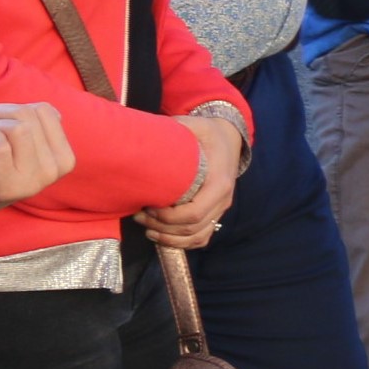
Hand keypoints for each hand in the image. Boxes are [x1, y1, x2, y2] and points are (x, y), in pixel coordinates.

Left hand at [0, 103, 74, 224]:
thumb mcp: (29, 149)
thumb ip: (40, 128)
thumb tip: (46, 111)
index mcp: (64, 158)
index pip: (44, 111)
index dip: (18, 108)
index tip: (4, 120)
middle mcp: (54, 170)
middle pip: (28, 116)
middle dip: (1, 114)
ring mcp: (33, 180)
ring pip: (18, 129)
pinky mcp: (8, 186)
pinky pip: (0, 146)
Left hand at [140, 110, 241, 249]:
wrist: (229, 137)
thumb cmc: (207, 132)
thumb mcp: (192, 126)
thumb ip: (172, 131)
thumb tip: (142, 136)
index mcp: (219, 182)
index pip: (194, 212)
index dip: (168, 217)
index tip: (147, 207)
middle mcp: (223, 199)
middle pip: (192, 227)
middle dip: (162, 227)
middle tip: (139, 217)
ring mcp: (220, 208)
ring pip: (197, 236)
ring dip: (170, 238)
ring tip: (147, 229)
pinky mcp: (215, 213)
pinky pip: (202, 238)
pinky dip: (183, 243)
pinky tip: (163, 236)